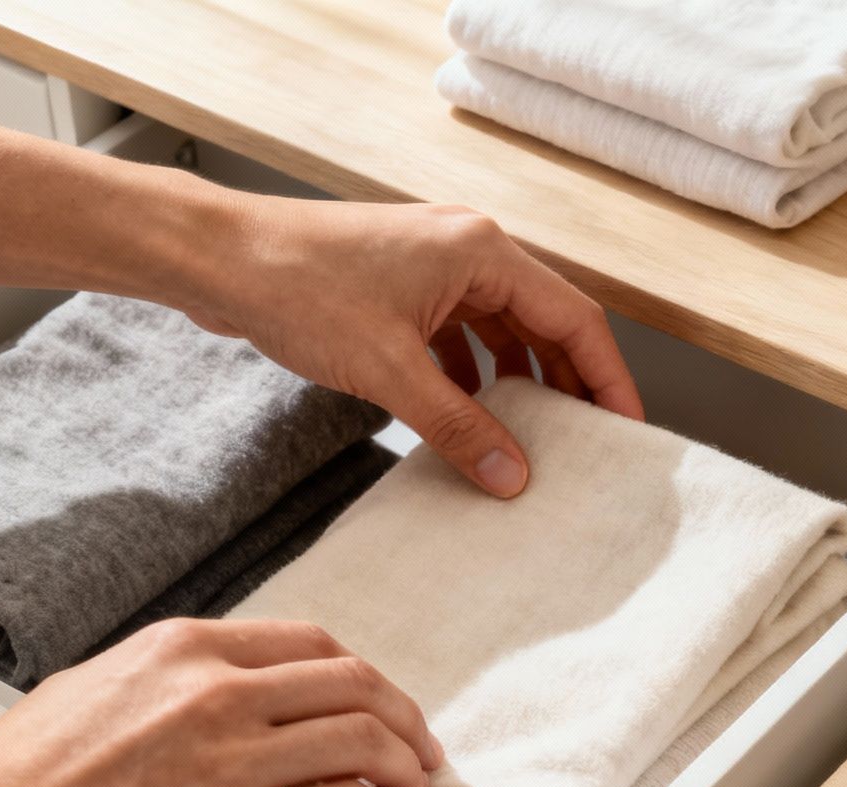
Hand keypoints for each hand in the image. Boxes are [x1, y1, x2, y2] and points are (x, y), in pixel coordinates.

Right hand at [0, 617, 442, 786]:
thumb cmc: (10, 784)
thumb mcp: (89, 688)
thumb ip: (163, 681)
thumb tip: (209, 689)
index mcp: (183, 648)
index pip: (310, 643)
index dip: (360, 675)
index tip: (375, 700)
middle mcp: (218, 693)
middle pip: (354, 685)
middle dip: (401, 716)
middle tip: (417, 746)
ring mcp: (234, 762)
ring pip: (363, 742)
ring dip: (404, 767)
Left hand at [177, 197, 643, 497]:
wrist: (220, 258)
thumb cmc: (297, 286)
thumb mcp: (390, 370)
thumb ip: (457, 424)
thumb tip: (511, 475)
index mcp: (482, 252)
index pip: (575, 318)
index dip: (607, 378)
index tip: (625, 429)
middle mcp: (467, 250)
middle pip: (546, 323)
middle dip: (568, 384)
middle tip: (586, 445)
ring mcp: (433, 267)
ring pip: (502, 330)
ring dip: (520, 382)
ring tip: (533, 440)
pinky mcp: (401, 288)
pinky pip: (460, 334)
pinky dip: (474, 375)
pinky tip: (468, 415)